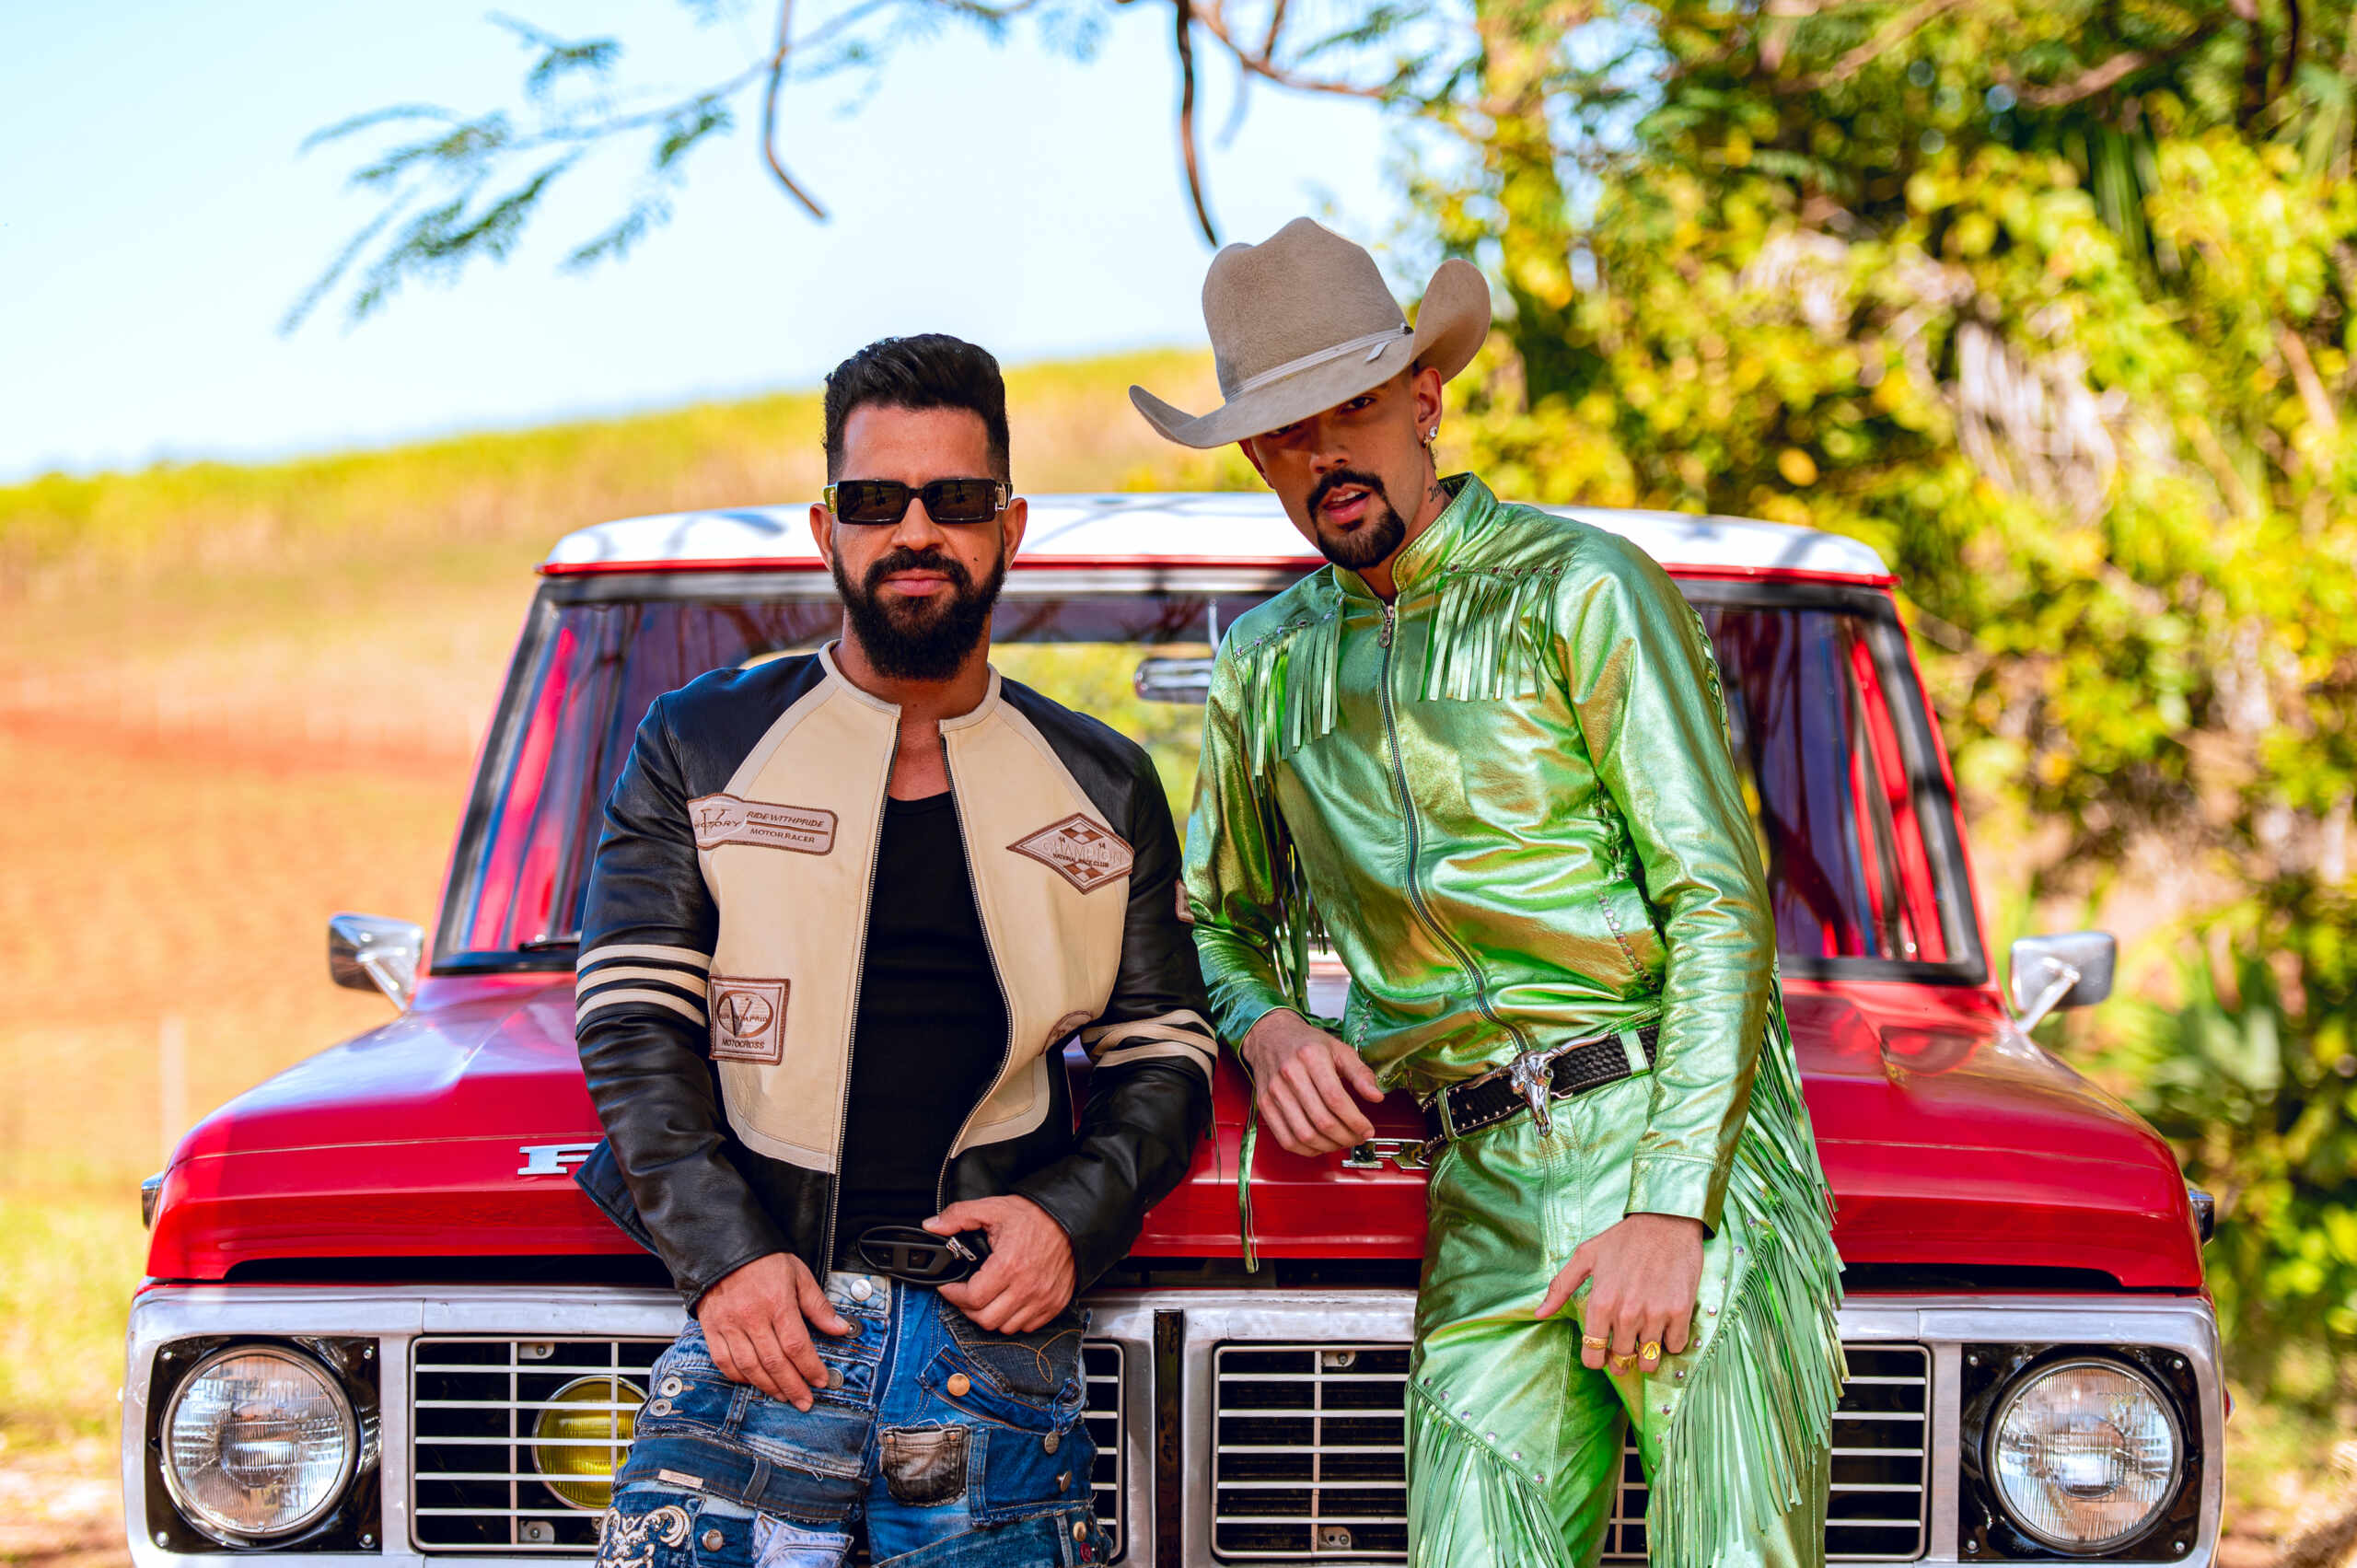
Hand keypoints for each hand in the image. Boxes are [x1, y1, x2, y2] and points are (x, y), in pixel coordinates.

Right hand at [696, 1252, 853, 1410]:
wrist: (722, 1246)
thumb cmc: (762, 1260)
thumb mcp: (798, 1275)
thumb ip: (818, 1305)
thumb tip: (839, 1328)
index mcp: (777, 1302)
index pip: (797, 1345)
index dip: (810, 1367)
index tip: (821, 1380)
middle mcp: (751, 1316)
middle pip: (774, 1362)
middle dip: (793, 1386)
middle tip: (805, 1401)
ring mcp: (729, 1324)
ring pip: (750, 1367)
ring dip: (769, 1387)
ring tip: (784, 1396)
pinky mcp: (712, 1328)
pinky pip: (724, 1362)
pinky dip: (740, 1377)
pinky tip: (754, 1382)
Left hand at [928, 1195, 1075, 1332]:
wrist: (1072, 1220)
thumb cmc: (1035, 1215)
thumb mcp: (993, 1208)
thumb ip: (958, 1216)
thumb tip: (932, 1225)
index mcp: (1008, 1265)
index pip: (971, 1298)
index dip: (953, 1294)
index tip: (949, 1286)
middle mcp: (1027, 1287)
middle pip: (985, 1319)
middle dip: (968, 1308)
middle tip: (965, 1293)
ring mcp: (1042, 1299)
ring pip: (1005, 1327)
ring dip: (991, 1315)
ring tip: (987, 1298)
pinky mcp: (1055, 1304)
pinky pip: (1027, 1326)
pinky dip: (1014, 1319)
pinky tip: (1009, 1300)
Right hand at [1238, 1009, 1384, 1155]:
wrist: (1270, 1036)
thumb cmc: (1306, 1044)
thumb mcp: (1339, 1049)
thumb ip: (1360, 1073)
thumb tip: (1376, 1096)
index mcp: (1311, 1057)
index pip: (1336, 1099)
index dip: (1355, 1121)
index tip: (1367, 1129)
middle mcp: (1290, 1073)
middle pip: (1322, 1120)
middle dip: (1346, 1136)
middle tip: (1358, 1137)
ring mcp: (1274, 1091)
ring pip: (1304, 1134)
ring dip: (1329, 1146)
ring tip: (1342, 1141)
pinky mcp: (1265, 1105)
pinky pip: (1286, 1139)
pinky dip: (1307, 1150)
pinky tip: (1320, 1145)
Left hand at [1537, 1213, 1705, 1374]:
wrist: (1666, 1221)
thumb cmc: (1624, 1238)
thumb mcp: (1585, 1256)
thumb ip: (1560, 1287)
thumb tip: (1540, 1313)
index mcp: (1601, 1302)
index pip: (1593, 1355)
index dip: (1596, 1359)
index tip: (1602, 1352)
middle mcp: (1626, 1313)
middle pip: (1621, 1361)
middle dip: (1621, 1358)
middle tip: (1625, 1344)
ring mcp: (1655, 1314)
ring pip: (1648, 1361)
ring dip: (1646, 1354)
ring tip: (1645, 1338)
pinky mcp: (1680, 1312)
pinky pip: (1675, 1347)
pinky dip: (1670, 1341)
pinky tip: (1665, 1324)